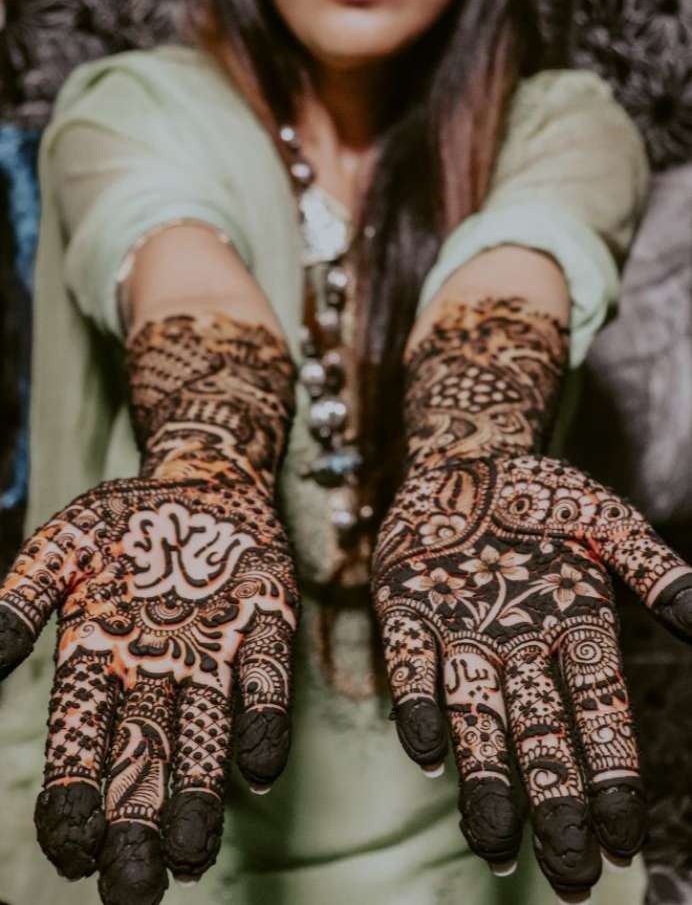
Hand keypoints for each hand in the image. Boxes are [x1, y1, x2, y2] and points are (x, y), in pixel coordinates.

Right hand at [0, 312, 299, 904]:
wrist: (199, 478)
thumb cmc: (122, 520)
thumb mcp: (59, 549)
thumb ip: (22, 600)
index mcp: (100, 660)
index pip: (80, 742)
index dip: (74, 797)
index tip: (74, 849)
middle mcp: (157, 673)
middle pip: (144, 759)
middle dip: (139, 822)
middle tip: (135, 889)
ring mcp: (213, 653)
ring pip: (206, 736)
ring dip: (201, 792)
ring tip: (192, 854)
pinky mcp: (266, 626)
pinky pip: (264, 679)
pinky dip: (263, 720)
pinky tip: (259, 765)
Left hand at [374, 452, 691, 895]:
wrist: (468, 459)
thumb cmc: (543, 495)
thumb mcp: (608, 521)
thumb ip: (653, 567)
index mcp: (574, 627)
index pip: (600, 714)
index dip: (610, 776)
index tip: (619, 841)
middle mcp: (519, 644)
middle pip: (539, 734)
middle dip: (551, 801)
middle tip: (562, 871)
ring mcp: (461, 632)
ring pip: (475, 716)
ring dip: (482, 777)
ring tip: (491, 842)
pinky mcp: (407, 611)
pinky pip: (411, 664)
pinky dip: (417, 703)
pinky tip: (426, 750)